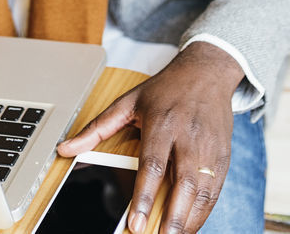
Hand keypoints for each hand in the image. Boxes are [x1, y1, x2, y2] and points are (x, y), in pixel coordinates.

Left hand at [57, 42, 244, 233]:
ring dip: (191, 219)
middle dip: (173, 217)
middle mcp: (188, 136)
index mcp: (162, 123)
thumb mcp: (128, 101)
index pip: (153, 165)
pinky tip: (191, 225)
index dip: (144, 197)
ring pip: (204, 190)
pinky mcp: (223, 155)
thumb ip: (97, 128)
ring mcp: (209, 147)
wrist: (206, 72)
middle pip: (184, 183)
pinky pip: (216, 188)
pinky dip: (205, 211)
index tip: (136, 223)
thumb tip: (66, 148)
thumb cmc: (166, 89)